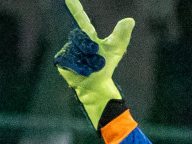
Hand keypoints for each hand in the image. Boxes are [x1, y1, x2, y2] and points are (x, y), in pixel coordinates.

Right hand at [55, 0, 134, 128]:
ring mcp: (67, 50)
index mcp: (88, 35)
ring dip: (86, 60)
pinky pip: (69, 59)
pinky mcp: (61, 60)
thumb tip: (130, 20)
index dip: (75, 8)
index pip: (81, 19)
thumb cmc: (105, 68)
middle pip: (80, 37)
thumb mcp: (116, 49)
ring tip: (90, 67)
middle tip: (96, 58)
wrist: (97, 86)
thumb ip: (122, 35)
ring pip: (75, 49)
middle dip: (90, 49)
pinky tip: (82, 72)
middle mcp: (76, 41)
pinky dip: (79, 66)